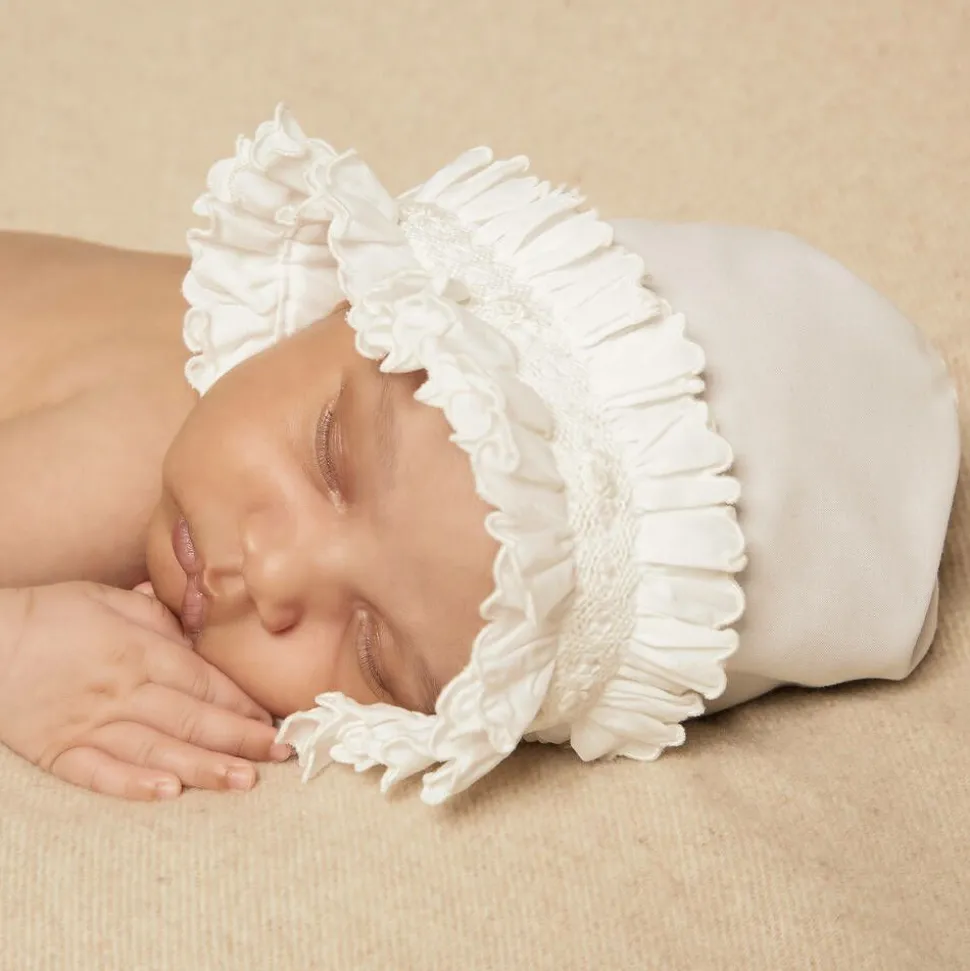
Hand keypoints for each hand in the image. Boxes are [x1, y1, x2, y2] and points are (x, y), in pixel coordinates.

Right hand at [0, 581, 290, 800]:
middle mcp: (121, 688)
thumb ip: (159, 613)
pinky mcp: (57, 750)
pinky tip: (167, 793)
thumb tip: (202, 620)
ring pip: (156, 748)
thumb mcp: (110, 598)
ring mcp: (89, 722)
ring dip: (203, 766)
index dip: (243, 701)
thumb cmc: (53, 614)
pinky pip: (98, 772)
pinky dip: (132, 784)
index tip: (276, 718)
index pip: (205, 680)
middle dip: (241, 738)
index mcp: (139, 648)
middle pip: (191, 716)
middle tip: (281, 754)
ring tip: (242, 781)